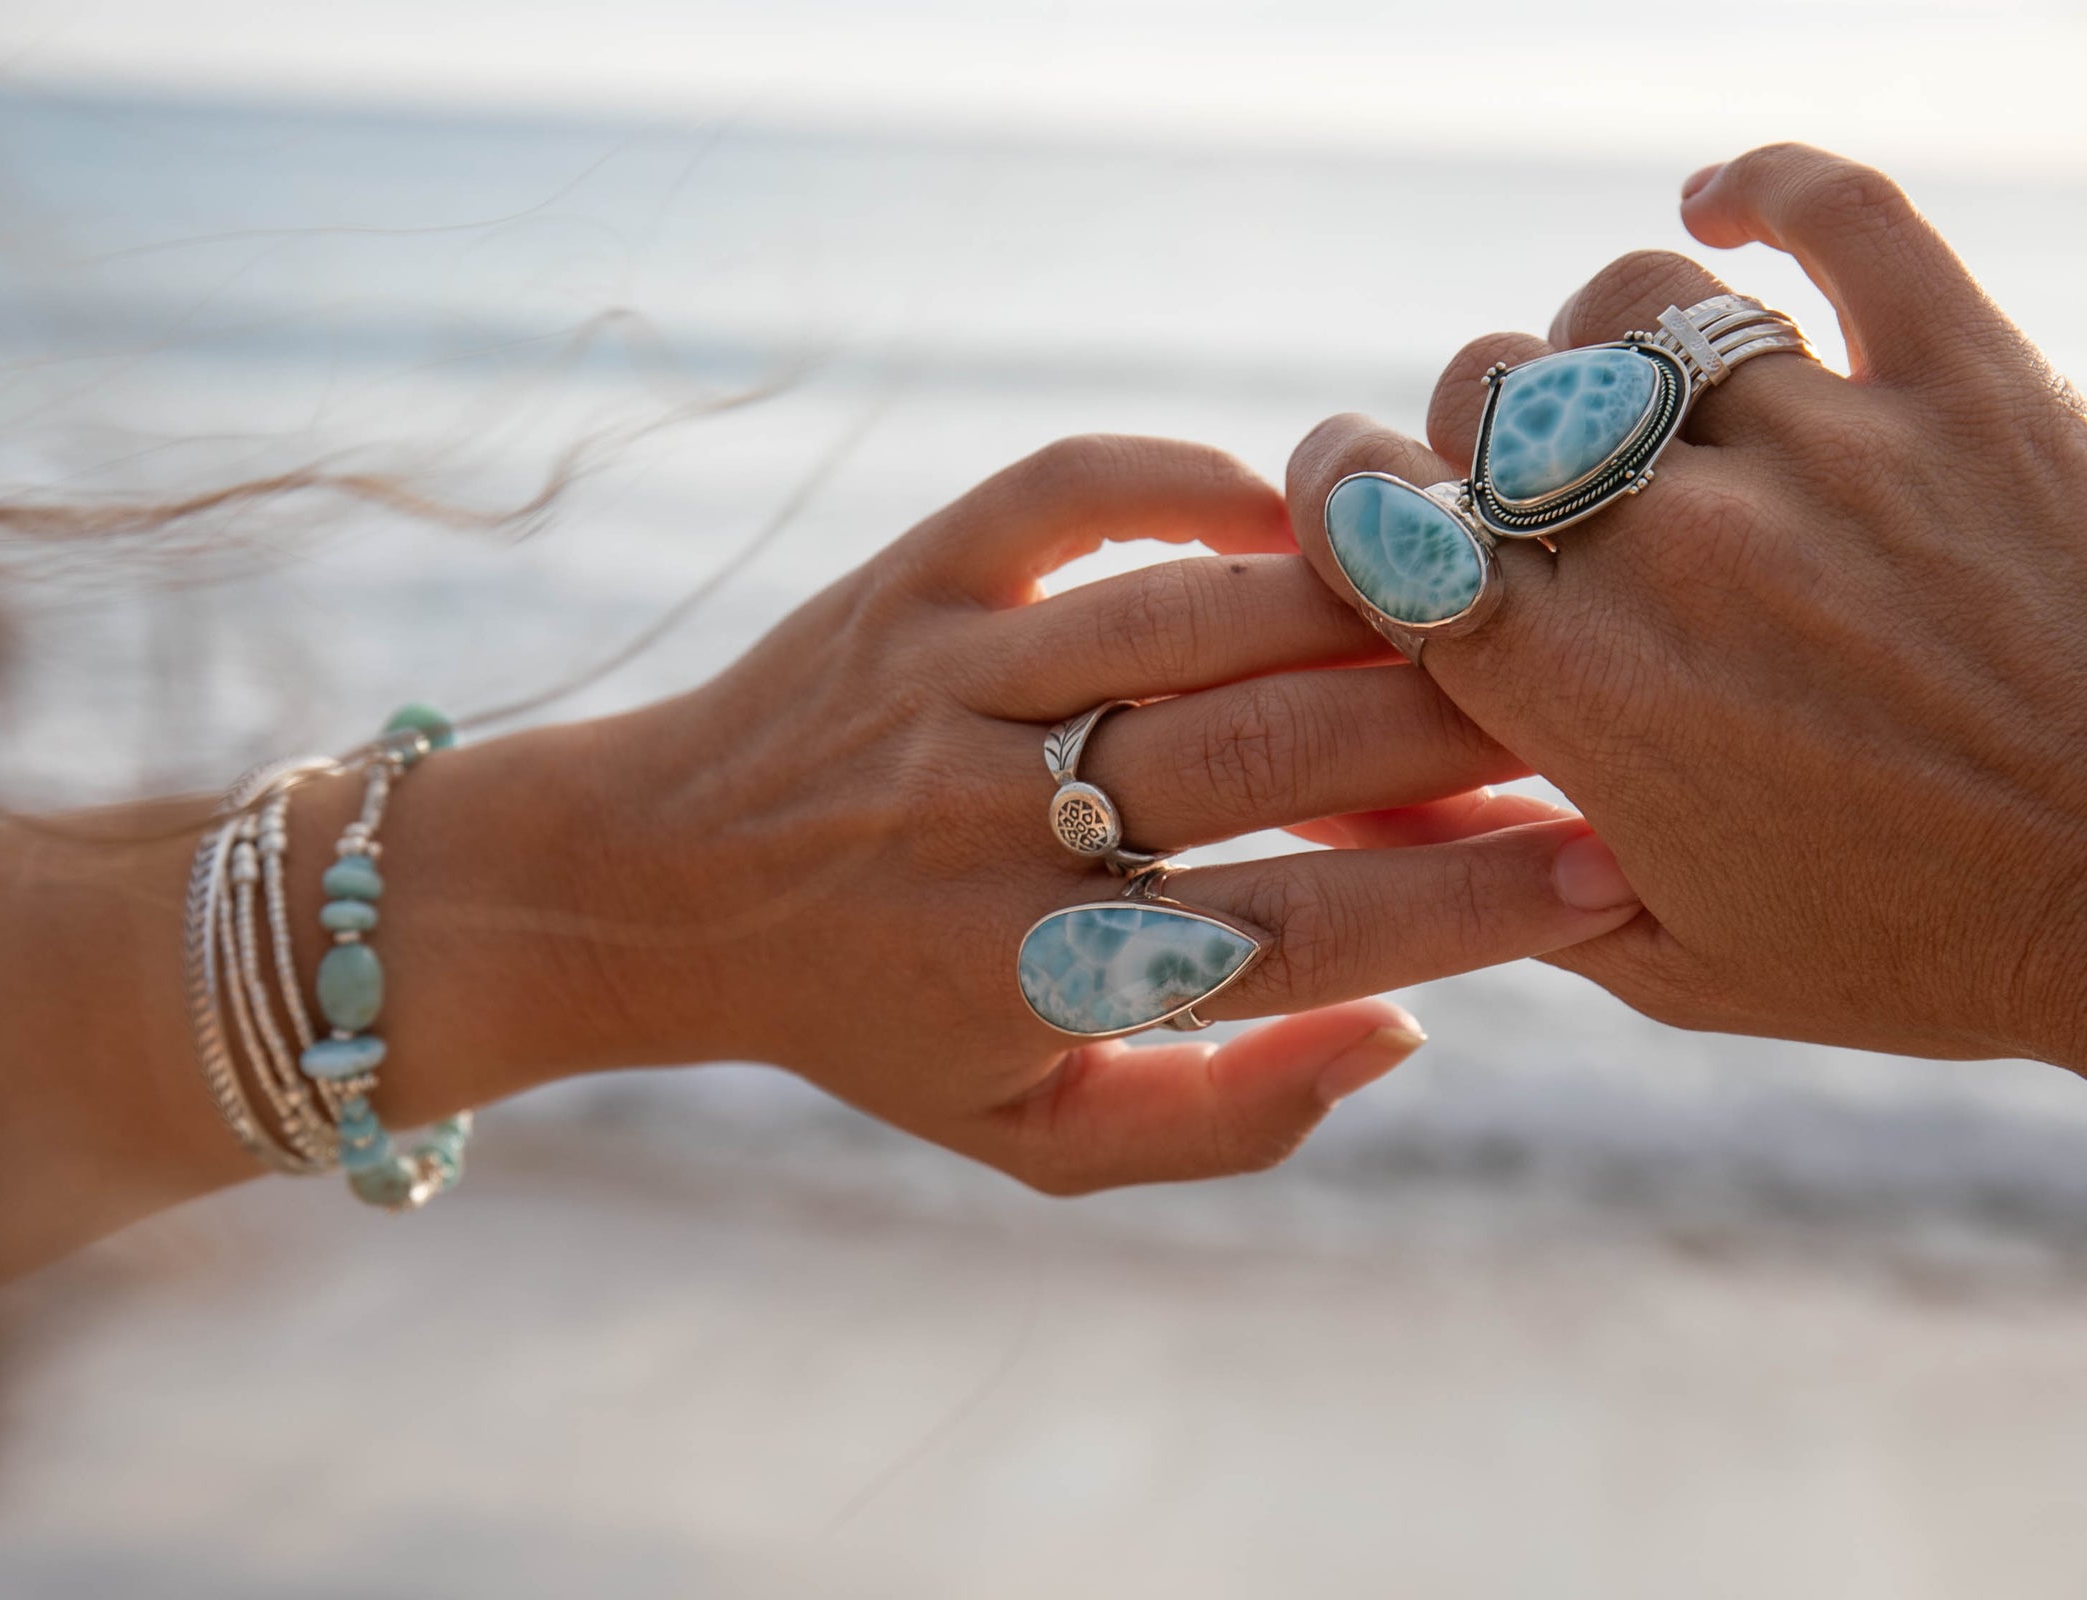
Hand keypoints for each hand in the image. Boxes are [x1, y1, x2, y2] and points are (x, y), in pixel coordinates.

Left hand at [497, 436, 1642, 1193]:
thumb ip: (1222, 1119)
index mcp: (1029, 974)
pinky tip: (1295, 508)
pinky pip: (1069, 492)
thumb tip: (1407, 1031)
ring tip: (1487, 608)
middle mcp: (985, 821)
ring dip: (1362, 610)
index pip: (1291, 937)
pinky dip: (1193, 481)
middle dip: (1454, 738)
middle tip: (1593, 716)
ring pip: (1194, 619)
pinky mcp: (909, 578)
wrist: (662, 888)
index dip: (1464, 910)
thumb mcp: (1034, 1133)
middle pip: (1265, 758)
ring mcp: (942, 681)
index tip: (1602, 874)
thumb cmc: (879, 1020)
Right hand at [1290, 144, 2086, 1066]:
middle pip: (1482, 395)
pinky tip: (1725, 209)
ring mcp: (1822, 447)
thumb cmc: (1914, 946)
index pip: (1375, 515)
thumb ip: (1480, 871)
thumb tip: (1323, 803)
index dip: (1336, 484)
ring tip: (1632, 400)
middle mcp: (1675, 548)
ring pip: (1623, 303)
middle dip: (1470, 432)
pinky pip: (1842, 216)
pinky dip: (1767, 187)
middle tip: (1525, 487)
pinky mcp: (1964, 382)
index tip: (1356, 494)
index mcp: (1579, 687)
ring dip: (1597, 342)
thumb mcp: (1667, 960)